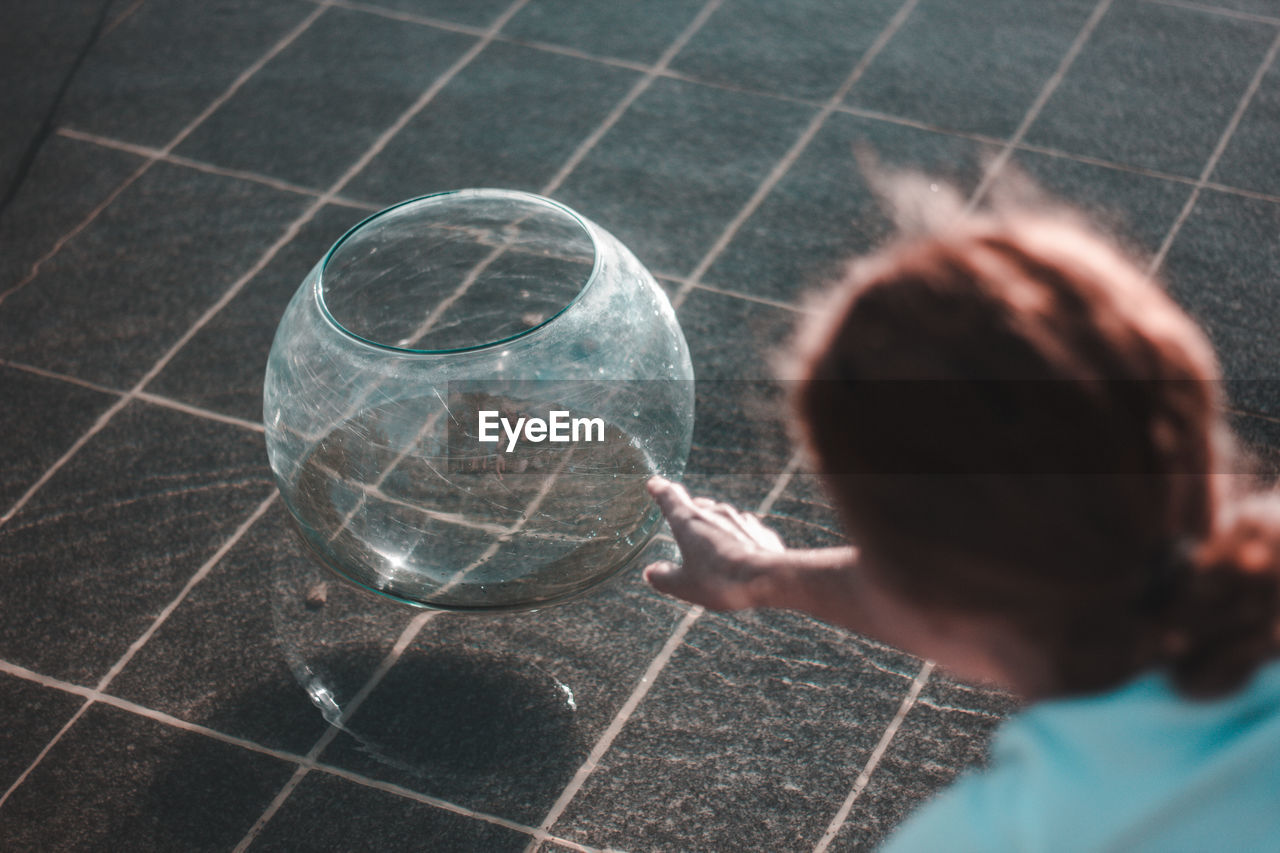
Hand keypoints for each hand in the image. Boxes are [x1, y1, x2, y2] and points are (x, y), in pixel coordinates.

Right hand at [643, 477, 785, 610]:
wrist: (768, 578)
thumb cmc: (720, 580)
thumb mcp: (684, 586)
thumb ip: (664, 577)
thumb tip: (652, 572)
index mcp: (689, 521)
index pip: (669, 497)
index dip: (660, 490)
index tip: (655, 483)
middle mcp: (714, 513)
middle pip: (697, 505)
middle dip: (688, 510)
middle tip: (681, 516)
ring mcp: (740, 519)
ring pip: (721, 516)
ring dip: (713, 524)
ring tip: (710, 542)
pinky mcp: (760, 531)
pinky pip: (743, 529)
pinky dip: (736, 536)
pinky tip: (738, 552)